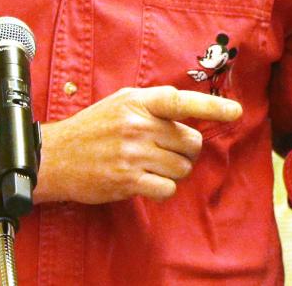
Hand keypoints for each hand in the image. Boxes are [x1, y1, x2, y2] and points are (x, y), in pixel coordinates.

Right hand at [36, 86, 241, 204]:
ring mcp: (133, 153)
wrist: (56, 157)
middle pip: (189, 142)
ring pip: (182, 167)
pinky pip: (167, 189)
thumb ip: (153, 105)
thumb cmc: (92, 128)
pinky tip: (144, 181)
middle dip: (184, 150)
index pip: (180, 101)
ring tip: (150, 165)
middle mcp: (137, 125)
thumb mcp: (120, 103)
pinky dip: (162, 188)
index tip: (235, 112)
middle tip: (165, 150)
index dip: (211, 106)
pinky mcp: (128, 180)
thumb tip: (189, 112)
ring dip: (173, 171)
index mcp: (137, 102)